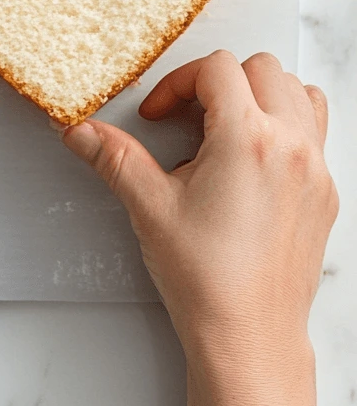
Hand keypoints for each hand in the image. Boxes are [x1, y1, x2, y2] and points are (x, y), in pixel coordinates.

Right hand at [62, 50, 337, 405]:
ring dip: (260, 95)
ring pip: (299, 92)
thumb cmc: (207, 279)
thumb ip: (113, 157)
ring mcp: (315, 170)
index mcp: (248, 141)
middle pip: (263, 69)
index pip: (218, 68)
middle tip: (187, 117)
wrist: (249, 337)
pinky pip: (316, 132)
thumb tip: (80, 131)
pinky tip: (252, 158)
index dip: (177, 82)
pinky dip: (286, 125)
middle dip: (218, 82)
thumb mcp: (149, 207)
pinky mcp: (325, 195)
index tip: (158, 115)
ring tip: (225, 127)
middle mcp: (290, 147)